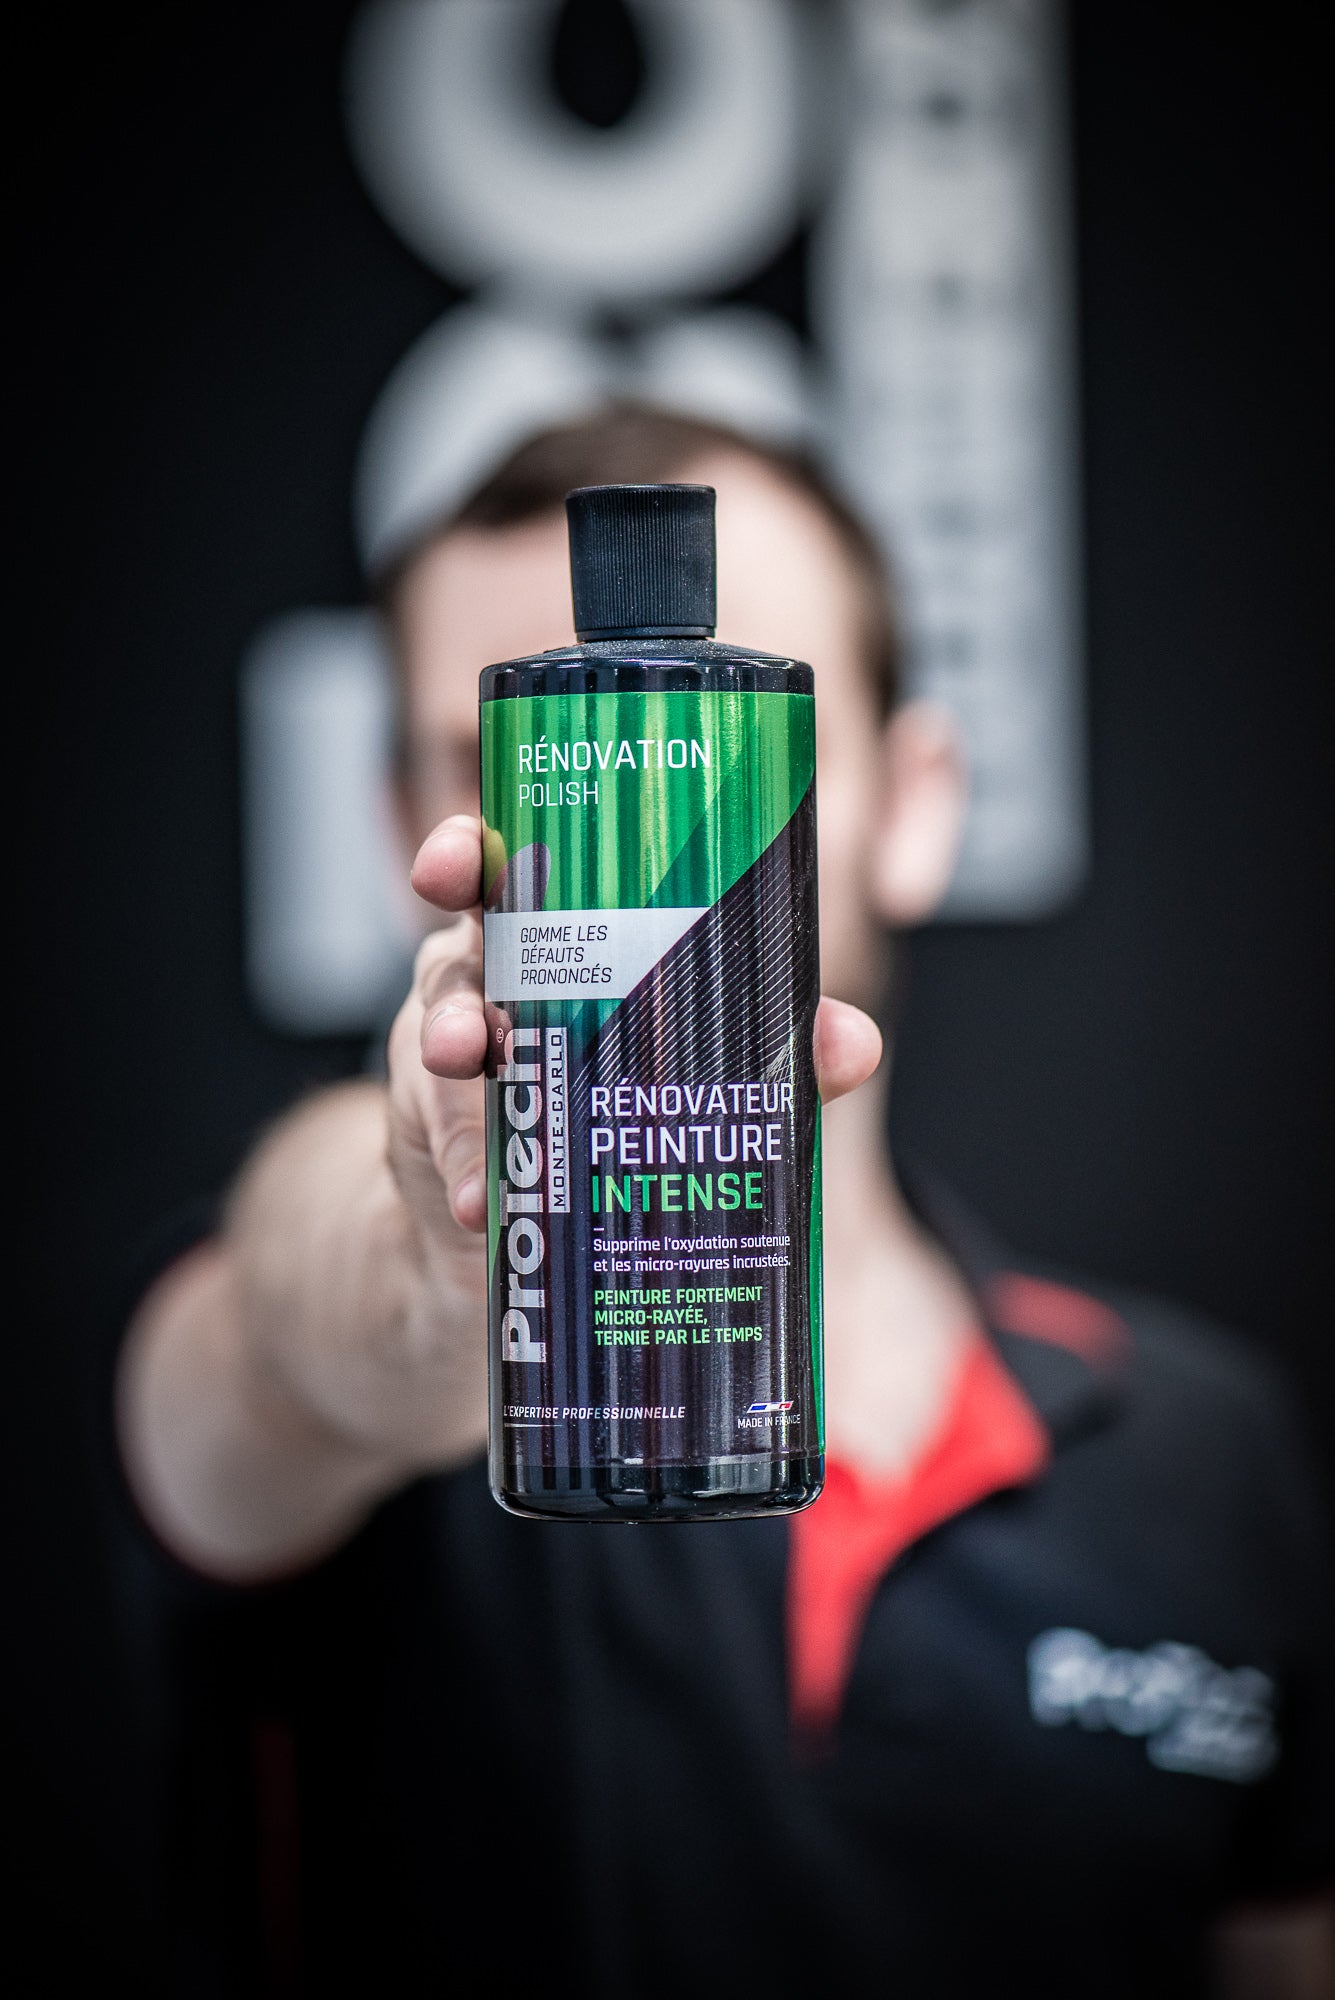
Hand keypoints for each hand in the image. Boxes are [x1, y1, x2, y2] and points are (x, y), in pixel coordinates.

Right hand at [395, 814, 884, 1245]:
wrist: (556, 1217)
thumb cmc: (635, 1099)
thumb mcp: (706, 1061)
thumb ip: (777, 1046)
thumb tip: (850, 1043)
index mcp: (556, 935)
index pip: (505, 870)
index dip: (467, 852)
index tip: (456, 860)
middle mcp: (493, 982)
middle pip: (454, 950)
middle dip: (448, 981)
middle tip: (467, 1021)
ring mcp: (452, 1059)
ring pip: (440, 1039)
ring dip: (453, 1057)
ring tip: (468, 1079)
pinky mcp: (439, 1136)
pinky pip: (448, 1143)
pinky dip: (469, 1169)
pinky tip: (484, 1203)